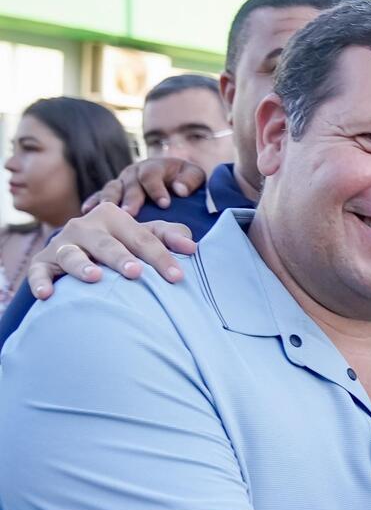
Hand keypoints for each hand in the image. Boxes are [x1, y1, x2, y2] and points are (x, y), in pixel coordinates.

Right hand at [26, 206, 196, 297]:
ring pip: (71, 254)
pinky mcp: (43, 261)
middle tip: (136, 272)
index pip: (142, 237)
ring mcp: (62, 243)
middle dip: (121, 257)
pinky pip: (39, 270)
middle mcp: (85, 226)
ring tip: (95, 277)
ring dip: (81, 265)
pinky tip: (47, 294)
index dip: (161, 256)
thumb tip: (193, 246)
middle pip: (106, 243)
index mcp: (112, 216)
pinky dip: (40, 281)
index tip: (177, 277)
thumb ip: (168, 236)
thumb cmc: (122, 243)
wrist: (82, 248)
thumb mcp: (144, 236)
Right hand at [89, 156, 206, 213]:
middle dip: (131, 198)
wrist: (173, 177)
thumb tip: (180, 189)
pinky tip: (86, 211)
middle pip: (130, 183)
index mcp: (154, 166)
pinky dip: (92, 202)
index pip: (151, 175)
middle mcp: (134, 172)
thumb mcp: (194, 176)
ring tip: (107, 215)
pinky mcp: (111, 192)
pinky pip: (98, 196)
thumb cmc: (185, 180)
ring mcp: (120, 182)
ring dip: (109, 201)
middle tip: (130, 213)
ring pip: (112, 189)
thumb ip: (190, 180)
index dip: (157, 188)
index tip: (164, 204)